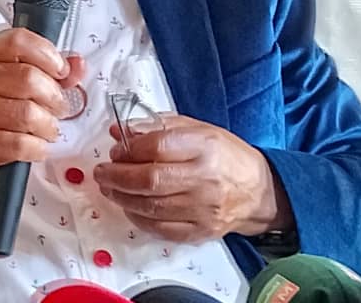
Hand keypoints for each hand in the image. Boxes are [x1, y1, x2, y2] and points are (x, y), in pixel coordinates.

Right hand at [0, 28, 85, 214]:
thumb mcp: (0, 80)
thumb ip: (42, 70)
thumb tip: (78, 65)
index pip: (18, 40)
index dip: (48, 54)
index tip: (60, 70)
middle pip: (30, 79)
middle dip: (54, 97)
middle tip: (57, 107)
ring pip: (29, 113)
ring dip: (48, 126)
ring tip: (46, 129)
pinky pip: (21, 144)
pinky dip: (37, 148)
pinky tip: (34, 146)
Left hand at [92, 115, 291, 242]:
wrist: (258, 191)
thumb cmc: (224, 155)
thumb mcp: (196, 128)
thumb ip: (156, 127)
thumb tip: (120, 131)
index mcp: (204, 146)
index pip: (158, 146)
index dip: (129, 149)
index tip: (116, 150)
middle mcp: (205, 179)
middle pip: (150, 180)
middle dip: (117, 177)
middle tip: (102, 172)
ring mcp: (203, 209)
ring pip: (151, 207)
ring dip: (122, 198)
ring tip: (109, 188)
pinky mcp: (201, 231)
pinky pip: (160, 229)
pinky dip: (138, 218)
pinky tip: (129, 206)